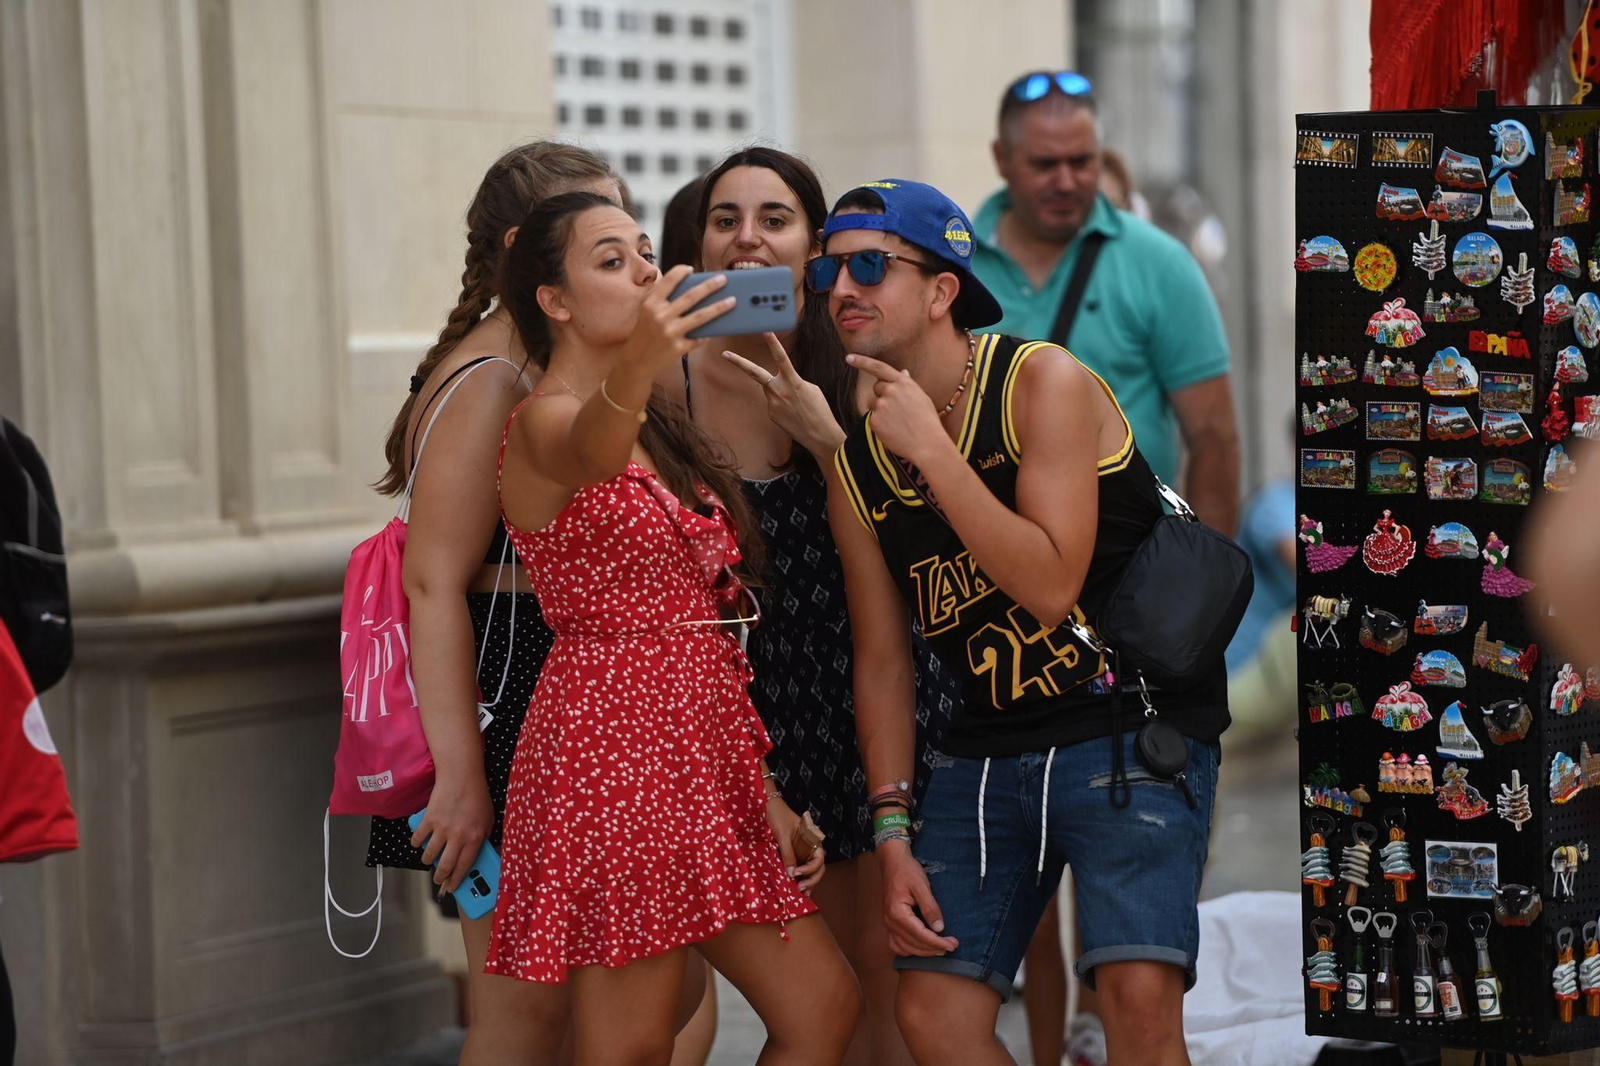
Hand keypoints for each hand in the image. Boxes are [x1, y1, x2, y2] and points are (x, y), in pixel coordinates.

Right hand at [409, 773, 493, 892]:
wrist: (461, 776)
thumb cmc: (477, 796)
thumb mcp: (489, 818)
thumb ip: (485, 836)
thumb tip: (480, 851)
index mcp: (475, 838)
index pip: (465, 866)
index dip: (457, 880)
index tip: (453, 887)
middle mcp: (458, 836)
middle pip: (445, 865)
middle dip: (440, 877)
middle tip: (438, 880)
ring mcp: (441, 829)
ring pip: (429, 854)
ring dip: (427, 860)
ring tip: (428, 860)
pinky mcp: (428, 820)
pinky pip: (418, 838)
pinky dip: (416, 843)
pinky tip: (419, 843)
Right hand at [619, 265, 736, 375]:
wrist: (637, 360)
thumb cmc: (645, 331)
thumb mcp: (646, 311)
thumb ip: (662, 298)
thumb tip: (690, 286)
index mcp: (651, 304)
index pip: (669, 281)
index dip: (681, 272)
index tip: (692, 268)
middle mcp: (660, 316)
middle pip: (691, 297)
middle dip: (710, 286)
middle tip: (723, 279)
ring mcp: (670, 333)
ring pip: (700, 317)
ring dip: (719, 308)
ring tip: (732, 301)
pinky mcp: (678, 348)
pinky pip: (699, 338)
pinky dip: (708, 333)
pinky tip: (718, 327)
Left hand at [723, 333, 845, 458]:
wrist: (818, 434)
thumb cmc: (818, 409)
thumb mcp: (809, 388)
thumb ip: (792, 381)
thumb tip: (780, 383)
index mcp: (792, 381)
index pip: (781, 357)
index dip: (773, 343)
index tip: (766, 331)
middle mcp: (778, 390)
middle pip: (754, 372)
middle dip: (739, 362)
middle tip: (725, 354)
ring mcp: (772, 403)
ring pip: (769, 389)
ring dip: (779, 391)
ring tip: (796, 404)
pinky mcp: (771, 413)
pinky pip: (774, 403)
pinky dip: (783, 405)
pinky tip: (793, 414)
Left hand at [765, 794, 825, 893]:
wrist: (768, 805)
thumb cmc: (778, 815)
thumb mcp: (782, 835)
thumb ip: (788, 853)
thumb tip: (792, 874)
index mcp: (813, 838)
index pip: (819, 858)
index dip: (810, 869)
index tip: (796, 873)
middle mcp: (810, 846)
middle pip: (818, 867)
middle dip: (812, 879)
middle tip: (800, 889)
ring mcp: (803, 850)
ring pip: (811, 869)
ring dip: (807, 881)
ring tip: (800, 893)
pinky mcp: (794, 853)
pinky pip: (800, 866)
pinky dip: (799, 877)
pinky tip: (795, 887)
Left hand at [847, 353, 949, 466]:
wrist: (927, 443)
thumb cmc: (927, 421)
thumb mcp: (921, 397)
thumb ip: (908, 384)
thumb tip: (902, 372)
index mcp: (903, 382)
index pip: (878, 367)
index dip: (862, 361)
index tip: (849, 358)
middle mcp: (890, 390)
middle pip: (877, 388)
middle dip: (883, 395)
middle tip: (898, 410)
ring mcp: (881, 405)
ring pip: (874, 405)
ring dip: (881, 411)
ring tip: (898, 422)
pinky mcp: (874, 420)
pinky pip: (873, 419)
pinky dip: (880, 425)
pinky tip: (894, 430)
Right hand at [878, 838, 958, 955]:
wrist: (892, 861)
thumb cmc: (906, 871)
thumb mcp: (922, 886)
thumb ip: (930, 907)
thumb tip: (939, 928)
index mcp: (898, 913)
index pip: (921, 935)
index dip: (938, 942)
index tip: (953, 944)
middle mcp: (890, 922)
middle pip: (913, 944)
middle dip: (934, 948)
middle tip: (952, 946)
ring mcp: (888, 923)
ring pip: (904, 947)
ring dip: (923, 952)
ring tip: (939, 949)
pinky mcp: (889, 922)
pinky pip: (896, 944)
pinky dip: (908, 949)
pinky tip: (919, 948)